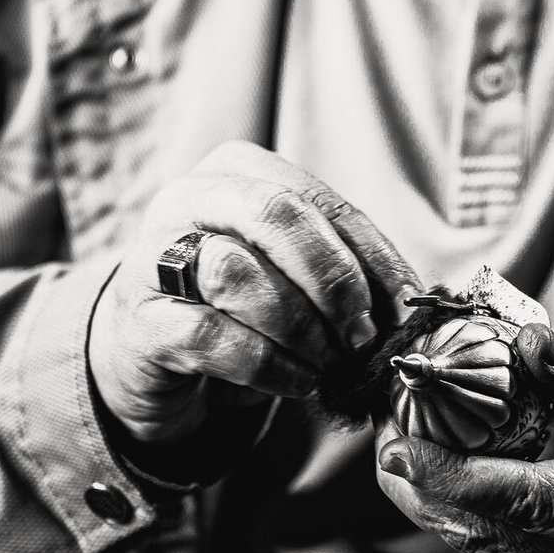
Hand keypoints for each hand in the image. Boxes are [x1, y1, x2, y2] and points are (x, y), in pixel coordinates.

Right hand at [89, 141, 419, 443]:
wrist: (151, 353)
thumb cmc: (239, 304)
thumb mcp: (294, 275)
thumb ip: (346, 272)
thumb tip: (411, 304)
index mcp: (240, 171)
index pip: (321, 200)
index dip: (373, 255)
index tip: (407, 307)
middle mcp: (191, 197)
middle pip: (276, 215)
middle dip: (334, 280)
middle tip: (364, 334)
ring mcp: (154, 256)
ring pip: (238, 273)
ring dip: (301, 328)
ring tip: (330, 362)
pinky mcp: (141, 320)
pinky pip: (212, 336)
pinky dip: (268, 365)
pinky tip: (297, 381)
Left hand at [374, 326, 553, 552]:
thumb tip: (525, 344)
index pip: (543, 506)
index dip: (465, 480)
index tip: (403, 446)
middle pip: (497, 535)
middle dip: (426, 483)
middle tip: (380, 425)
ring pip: (483, 548)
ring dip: (429, 494)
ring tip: (393, 431)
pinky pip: (491, 550)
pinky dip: (453, 506)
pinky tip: (429, 461)